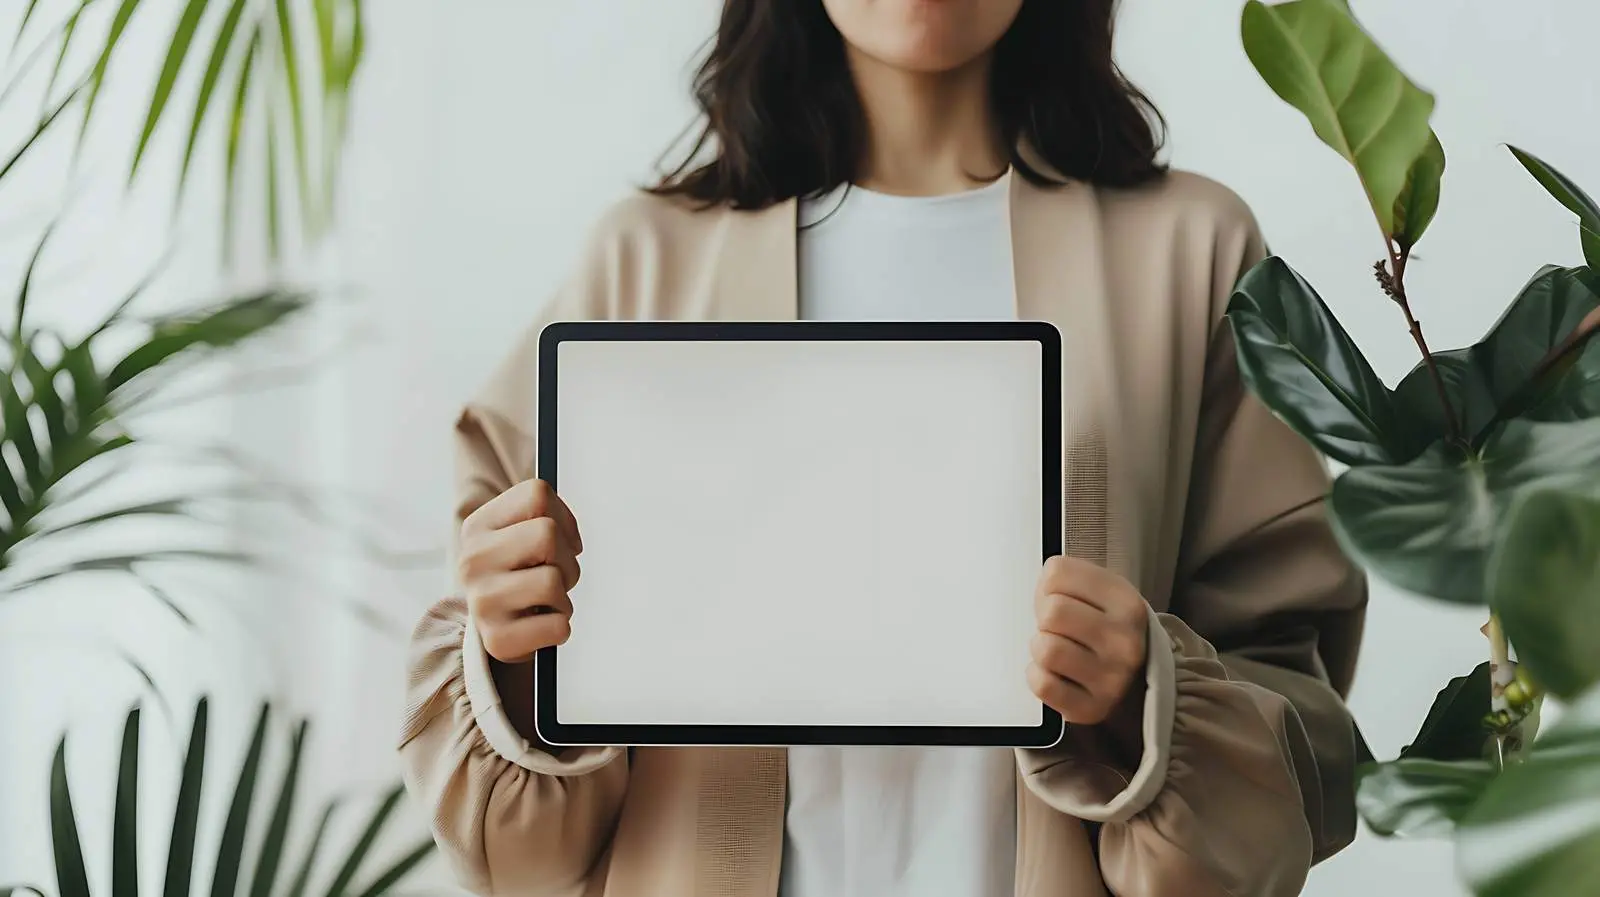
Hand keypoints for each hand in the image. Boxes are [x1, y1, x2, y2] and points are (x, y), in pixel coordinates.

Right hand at [459, 479, 583, 662]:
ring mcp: (482, 601)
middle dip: (566, 558)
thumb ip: (542, 512)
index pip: (537, 494)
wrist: (492, 630)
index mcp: (478, 526)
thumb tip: (567, 521)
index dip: (563, 518)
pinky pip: (559, 625)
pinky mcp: (498, 640)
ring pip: (554, 581)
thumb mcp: (517, 535)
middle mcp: (472, 561)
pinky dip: (560, 626)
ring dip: (564, 596)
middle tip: (553, 574)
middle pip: (547, 535)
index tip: (558, 539)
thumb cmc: (516, 576)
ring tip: (545, 602)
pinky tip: (540, 625)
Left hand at [1026, 556, 1149, 724]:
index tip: (1065, 598)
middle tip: (1059, 628)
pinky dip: (1038, 676)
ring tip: (1059, 649)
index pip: (1056, 574)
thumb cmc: (1107, 626)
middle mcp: (1125, 642)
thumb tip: (1041, 587)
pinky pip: (1042, 684)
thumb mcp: (1100, 590)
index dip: (1050, 586)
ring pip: (1045, 649)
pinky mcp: (1091, 708)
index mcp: (1127, 603)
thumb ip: (1068, 578)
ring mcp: (1111, 679)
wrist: (1136, 675)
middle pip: (1051, 613)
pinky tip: (1055, 673)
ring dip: (1041, 647)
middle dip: (1045, 618)